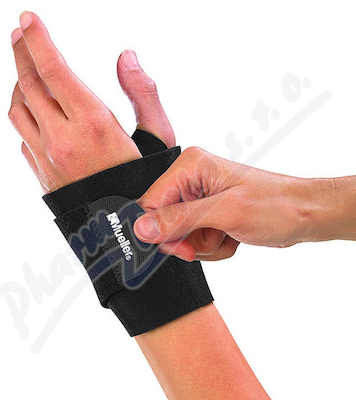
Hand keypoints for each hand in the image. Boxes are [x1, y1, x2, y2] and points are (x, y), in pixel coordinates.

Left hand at [9, 11, 173, 192]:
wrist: (126, 232)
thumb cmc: (146, 186)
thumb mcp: (158, 137)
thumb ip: (143, 93)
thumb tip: (126, 57)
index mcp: (93, 125)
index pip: (54, 71)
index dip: (37, 40)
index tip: (27, 19)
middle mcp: (63, 140)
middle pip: (28, 85)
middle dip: (22, 53)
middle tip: (20, 34)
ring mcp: (47, 159)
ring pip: (18, 109)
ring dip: (18, 84)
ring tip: (26, 70)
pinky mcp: (42, 174)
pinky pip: (23, 136)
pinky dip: (25, 115)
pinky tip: (36, 112)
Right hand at [133, 147, 349, 260]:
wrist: (305, 214)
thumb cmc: (276, 204)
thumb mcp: (226, 212)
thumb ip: (180, 219)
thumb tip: (143, 228)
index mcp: (190, 167)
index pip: (151, 202)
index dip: (159, 230)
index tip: (180, 248)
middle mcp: (190, 180)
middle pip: (163, 222)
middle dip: (189, 239)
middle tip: (214, 237)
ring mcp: (198, 198)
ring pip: (179, 236)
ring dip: (204, 244)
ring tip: (228, 234)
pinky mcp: (206, 213)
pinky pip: (194, 240)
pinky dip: (212, 246)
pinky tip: (230, 236)